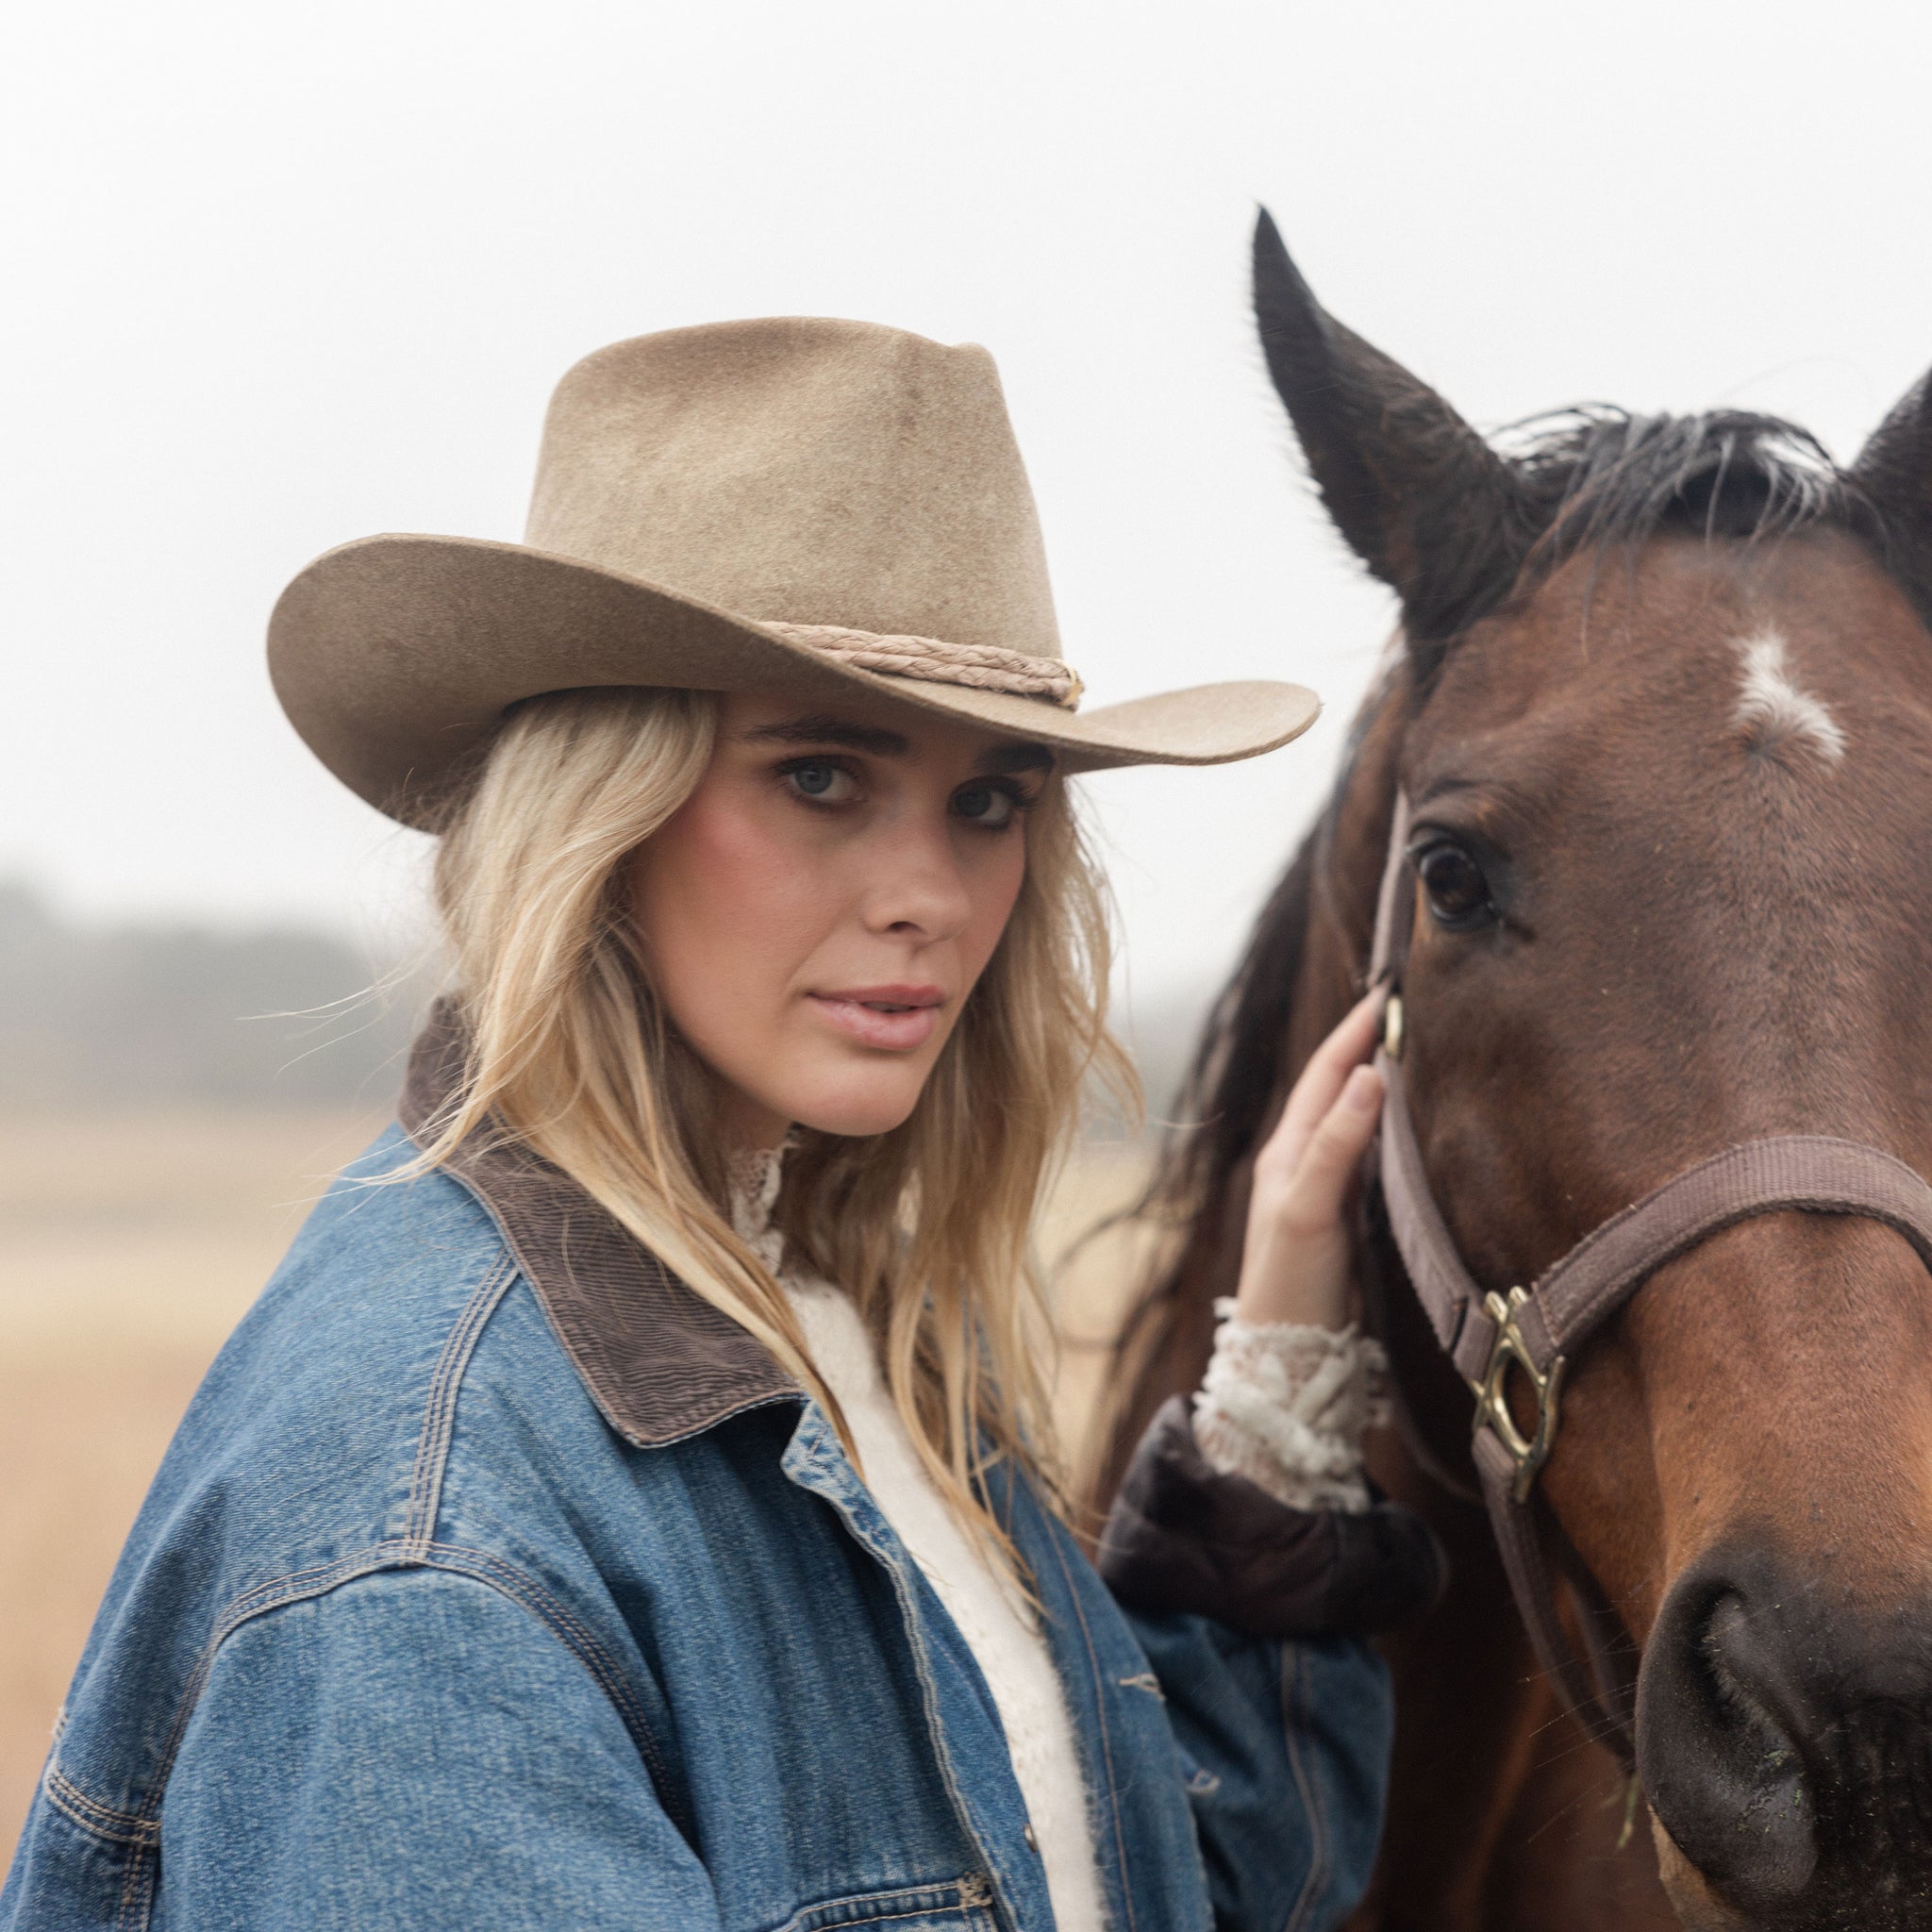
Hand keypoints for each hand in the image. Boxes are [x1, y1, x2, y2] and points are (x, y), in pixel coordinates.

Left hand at [1231, 989, 1385, 1330]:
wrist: (1287, 1360)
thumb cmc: (1289, 1284)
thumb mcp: (1308, 1209)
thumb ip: (1337, 1144)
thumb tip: (1370, 1074)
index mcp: (1287, 1151)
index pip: (1326, 1072)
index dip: (1355, 1031)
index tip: (1391, 991)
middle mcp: (1303, 1162)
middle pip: (1340, 1089)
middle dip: (1370, 1046)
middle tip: (1414, 1009)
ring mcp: (1324, 1190)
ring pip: (1357, 1121)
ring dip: (1382, 1084)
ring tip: (1421, 1050)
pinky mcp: (1347, 1218)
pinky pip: (1372, 1157)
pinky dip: (1393, 1129)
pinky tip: (1417, 1127)